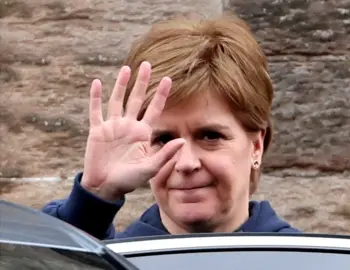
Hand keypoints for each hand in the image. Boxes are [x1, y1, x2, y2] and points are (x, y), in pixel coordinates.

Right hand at [81, 61, 184, 200]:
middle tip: (147, 64)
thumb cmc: (130, 180)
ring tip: (126, 68)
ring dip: (121, 84)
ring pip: (117, 100)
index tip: (168, 79)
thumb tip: (182, 141)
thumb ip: (165, 154)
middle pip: (136, 98)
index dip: (160, 94)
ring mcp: (112, 126)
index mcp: (142, 133)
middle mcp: (128, 126)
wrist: (106, 187)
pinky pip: (96, 111)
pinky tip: (96, 83)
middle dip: (142, 82)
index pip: (154, 109)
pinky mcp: (97, 131)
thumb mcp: (150, 168)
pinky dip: (95, 97)